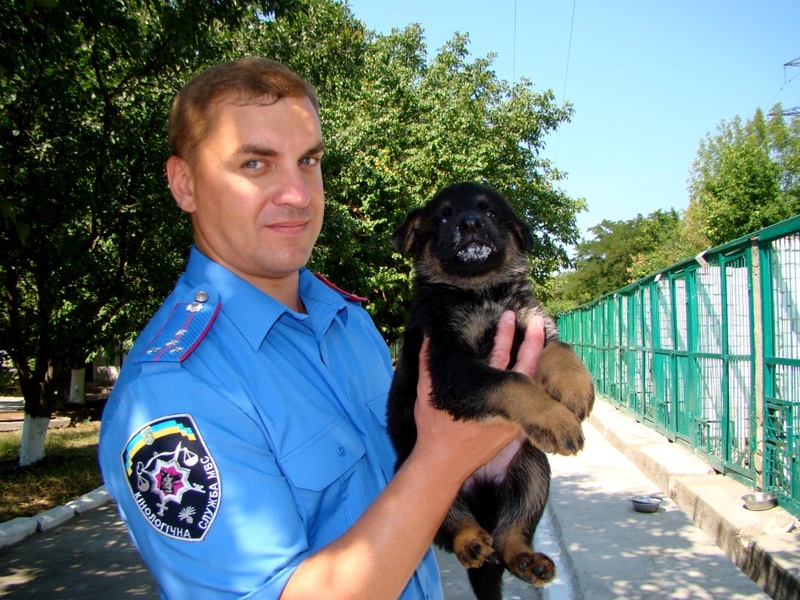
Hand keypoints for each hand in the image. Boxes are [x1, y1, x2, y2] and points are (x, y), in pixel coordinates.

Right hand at [411, 313, 545, 480]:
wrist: (443, 465)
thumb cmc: (435, 429)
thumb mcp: (427, 392)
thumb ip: (428, 362)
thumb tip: (428, 335)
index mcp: (485, 392)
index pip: (501, 355)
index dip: (506, 334)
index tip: (509, 316)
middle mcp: (505, 405)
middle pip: (526, 366)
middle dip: (531, 341)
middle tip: (536, 319)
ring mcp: (515, 419)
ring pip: (532, 384)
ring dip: (535, 361)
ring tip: (540, 341)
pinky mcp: (517, 431)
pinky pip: (532, 402)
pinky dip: (535, 384)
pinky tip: (537, 372)